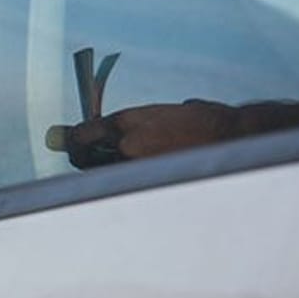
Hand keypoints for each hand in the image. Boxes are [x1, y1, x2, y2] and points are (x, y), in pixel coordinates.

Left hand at [64, 99, 236, 168]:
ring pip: (107, 176)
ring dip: (105, 174)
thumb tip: (122, 134)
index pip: (82, 134)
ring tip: (112, 171)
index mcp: (127, 120)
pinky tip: (138, 182)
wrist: (233, 135)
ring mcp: (139, 167)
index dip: (72, 141)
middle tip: (82, 160)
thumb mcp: (164, 112)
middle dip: (82, 160)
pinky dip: (130, 184)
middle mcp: (125, 143)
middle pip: (86, 160)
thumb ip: (140, 122)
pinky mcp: (154, 182)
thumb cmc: (204, 120)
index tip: (65, 142)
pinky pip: (131, 185)